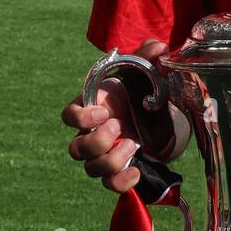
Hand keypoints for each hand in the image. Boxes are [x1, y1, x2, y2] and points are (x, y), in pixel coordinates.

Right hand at [62, 39, 169, 192]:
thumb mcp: (146, 71)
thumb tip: (160, 47)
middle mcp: (93, 133)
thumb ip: (148, 56)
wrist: (161, 114)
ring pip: (91, 169)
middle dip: (96, 141)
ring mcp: (105, 154)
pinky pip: (110, 184)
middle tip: (119, 127)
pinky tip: (136, 170)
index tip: (103, 111)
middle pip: (76, 149)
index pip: (68, 116)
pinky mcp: (121, 169)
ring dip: (110, 161)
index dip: (79, 118)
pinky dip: (121, 181)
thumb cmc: (143, 89)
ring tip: (133, 145)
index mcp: (93, 107)